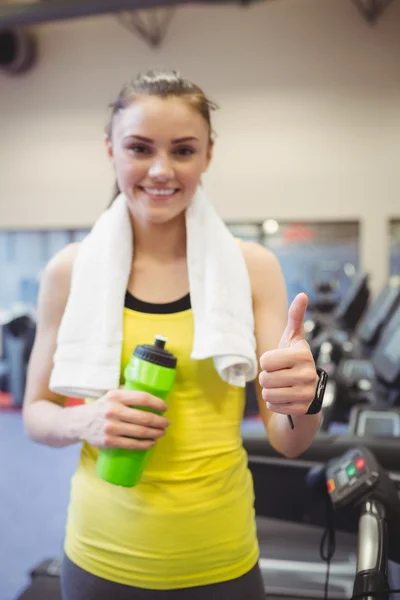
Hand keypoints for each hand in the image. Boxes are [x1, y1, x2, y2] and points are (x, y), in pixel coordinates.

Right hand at [79, 389, 169, 449]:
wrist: (79, 422)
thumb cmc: (102, 407)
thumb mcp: (111, 395)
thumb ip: (128, 394)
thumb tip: (151, 394)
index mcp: (116, 397)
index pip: (143, 398)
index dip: (157, 403)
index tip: (164, 408)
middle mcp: (113, 411)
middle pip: (144, 417)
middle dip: (160, 421)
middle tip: (166, 423)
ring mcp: (111, 427)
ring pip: (140, 432)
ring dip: (155, 433)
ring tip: (162, 432)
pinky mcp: (109, 441)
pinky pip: (132, 444)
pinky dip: (145, 444)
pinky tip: (152, 442)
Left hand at [258, 293, 318, 416]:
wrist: (307, 390)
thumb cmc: (294, 360)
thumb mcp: (293, 338)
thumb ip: (295, 317)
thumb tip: (302, 294)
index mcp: (303, 354)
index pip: (265, 361)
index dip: (267, 362)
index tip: (279, 361)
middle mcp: (308, 374)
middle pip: (265, 379)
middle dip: (267, 378)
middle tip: (280, 376)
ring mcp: (307, 393)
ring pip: (268, 394)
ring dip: (270, 391)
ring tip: (282, 387)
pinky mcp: (303, 409)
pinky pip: (274, 406)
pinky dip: (275, 404)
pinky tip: (286, 398)